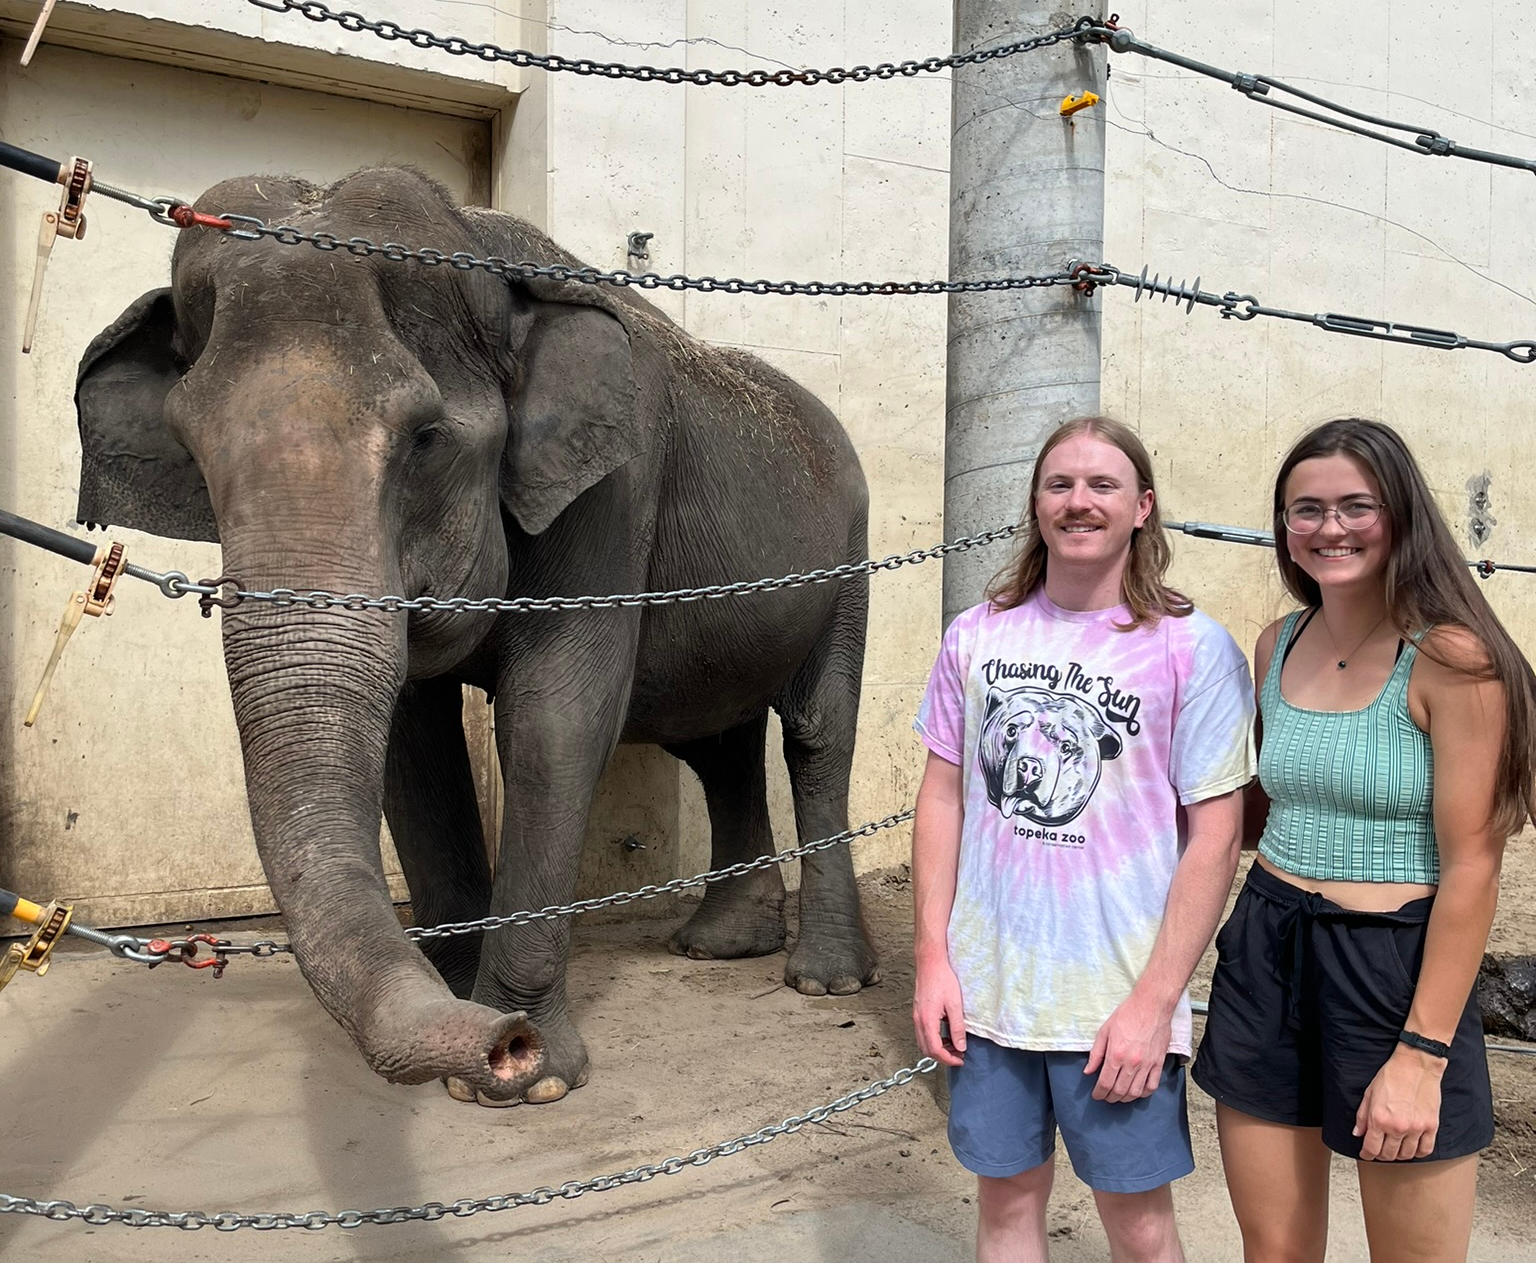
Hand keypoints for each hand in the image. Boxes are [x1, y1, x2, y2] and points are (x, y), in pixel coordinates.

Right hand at [912, 956, 966, 1066]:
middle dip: (943, 1057)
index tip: (960, 1060)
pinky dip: (933, 1040)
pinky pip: (922, 1033)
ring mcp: (916, 1016)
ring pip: (923, 1042)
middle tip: (958, 1055)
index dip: (948, 1059)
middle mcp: (918, 1020)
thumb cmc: (942, 979)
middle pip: (927, 1050)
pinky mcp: (918, 1012)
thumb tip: (961, 1046)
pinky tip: (945, 1034)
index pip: (935, 1050)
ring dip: (937, 1049)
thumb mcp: (955, 1005)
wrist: (930, 962)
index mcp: (927, 1021)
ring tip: (953, 1046)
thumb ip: (957, 1028)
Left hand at [1085, 989, 1172, 1102]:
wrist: (1151, 1006)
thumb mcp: (1104, 1030)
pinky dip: (1144, 1094)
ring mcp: (1147, 1064)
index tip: (1096, 1095)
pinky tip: (1137, 1092)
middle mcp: (1132, 1063)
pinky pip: (1152, 1086)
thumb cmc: (1127, 1015)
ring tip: (1119, 1097)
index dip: (1099, 1093)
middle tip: (1105, 1097)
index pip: (1105, 1083)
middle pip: (1119, 1091)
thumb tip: (1088, 1071)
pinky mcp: (1159, 1063)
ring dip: (1125, 1099)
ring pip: (1136, 1092)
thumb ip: (1096, 1053)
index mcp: (1116, 1054)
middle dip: (1110, 1097)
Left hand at [1354, 1044, 1445, 1160]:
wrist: (1416, 1066)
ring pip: (1407, 1154)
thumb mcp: (1369, 1094)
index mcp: (1379, 1119)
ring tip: (1395, 1148)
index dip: (1367, 1154)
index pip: (1372, 1148)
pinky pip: (1425, 1149)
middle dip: (1381, 1155)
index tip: (1366, 1155)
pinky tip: (1412, 1148)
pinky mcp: (1431, 1126)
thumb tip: (1358, 1133)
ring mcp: (1416, 1128)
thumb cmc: (1391, 1076)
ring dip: (1399, 1155)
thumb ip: (1362, 1117)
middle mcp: (1397, 1127)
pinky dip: (1417, 1153)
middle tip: (1380, 1151)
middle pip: (1389, 1154)